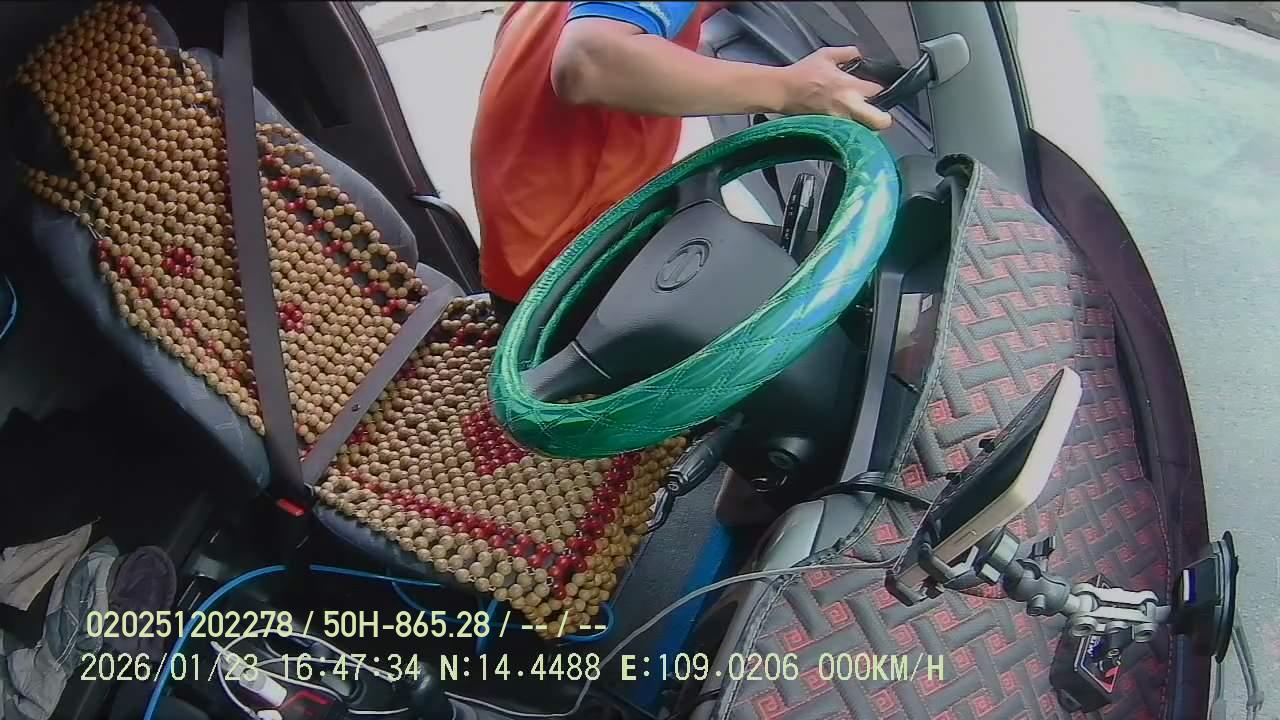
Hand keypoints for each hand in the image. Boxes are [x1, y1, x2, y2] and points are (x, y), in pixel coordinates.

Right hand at [777, 46, 892, 129]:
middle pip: (879, 122)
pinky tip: (845, 124)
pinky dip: (851, 132)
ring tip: (861, 120)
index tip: (875, 90)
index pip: (878, 91)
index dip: (880, 90)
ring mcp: (839, 122)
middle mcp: (847, 107)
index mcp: (849, 86)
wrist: (783, 91)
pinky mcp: (830, 131)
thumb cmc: (802, 74)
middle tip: (880, 116)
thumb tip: (860, 55)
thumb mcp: (826, 55)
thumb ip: (847, 53)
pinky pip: (848, 135)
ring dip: (866, 127)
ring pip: (865, 132)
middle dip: (883, 119)